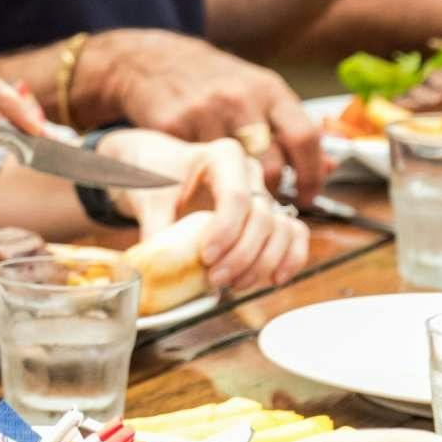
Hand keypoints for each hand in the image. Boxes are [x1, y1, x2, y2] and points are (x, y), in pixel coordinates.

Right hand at [80, 30, 325, 198]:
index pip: (305, 138)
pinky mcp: (173, 125)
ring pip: (233, 175)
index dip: (313, 175)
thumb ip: (292, 129)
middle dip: (270, 192)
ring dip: (235, 190)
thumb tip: (330, 167)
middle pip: (271, 166)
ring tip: (231, 189)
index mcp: (269, 90)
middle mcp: (240, 98)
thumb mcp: (260, 93)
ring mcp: (205, 110)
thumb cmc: (214, 81)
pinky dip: (200, 176)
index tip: (307, 196)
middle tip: (264, 200)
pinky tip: (197, 170)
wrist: (152, 60)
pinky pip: (196, 167)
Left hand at [114, 133, 308, 293]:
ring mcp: (262, 194)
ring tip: (232, 284)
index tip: (206, 257)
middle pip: (262, 217)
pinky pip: (294, 234)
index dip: (227, 231)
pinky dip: (290, 258)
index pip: (237, 196)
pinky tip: (273, 280)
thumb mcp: (148, 199)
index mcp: (223, 156)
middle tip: (214, 279)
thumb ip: (154, 230)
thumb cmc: (153, 177)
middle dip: (242, 255)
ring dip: (263, 263)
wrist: (157, 167)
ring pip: (282, 229)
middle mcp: (249, 172)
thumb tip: (156, 273)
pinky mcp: (268, 215)